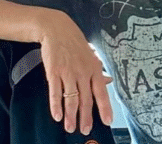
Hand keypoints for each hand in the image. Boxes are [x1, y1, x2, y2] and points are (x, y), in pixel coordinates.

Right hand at [38, 11, 112, 134]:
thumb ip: (98, 71)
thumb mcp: (91, 54)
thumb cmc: (75, 43)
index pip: (101, 91)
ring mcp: (68, 72)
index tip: (107, 122)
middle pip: (85, 99)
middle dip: (85, 117)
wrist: (57, 29)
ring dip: (70, 115)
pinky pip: (55, 92)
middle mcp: (82, 71)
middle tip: (85, 130)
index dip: (105, 107)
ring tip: (70, 128)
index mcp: (94, 67)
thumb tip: (108, 82)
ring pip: (71, 98)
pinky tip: (56, 116)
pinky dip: (55, 105)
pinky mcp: (54, 71)